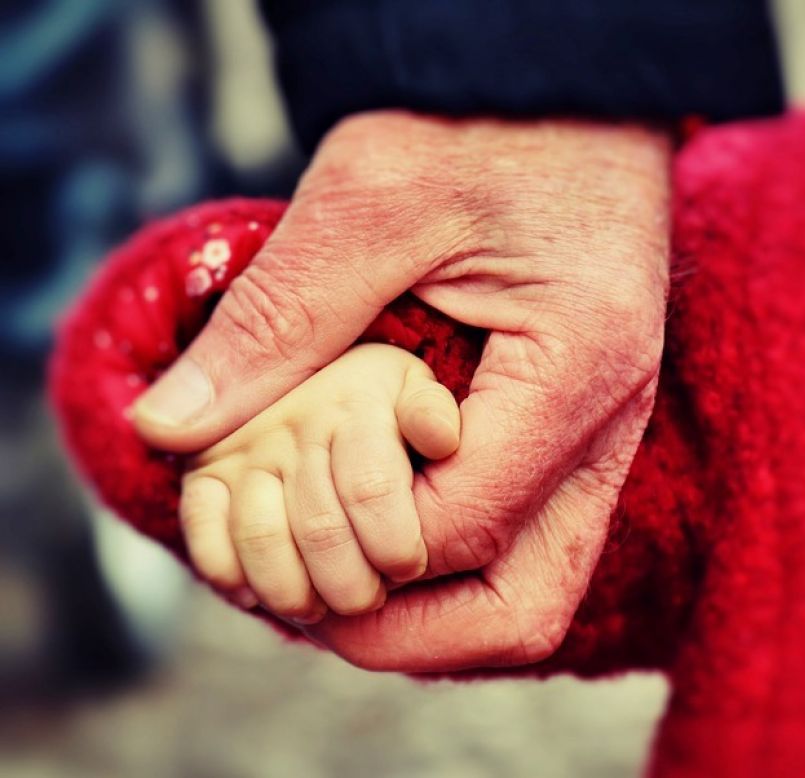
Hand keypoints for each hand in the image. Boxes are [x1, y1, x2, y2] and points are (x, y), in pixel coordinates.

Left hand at [133, 112, 670, 669]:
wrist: (570, 87)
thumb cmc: (485, 125)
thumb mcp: (371, 199)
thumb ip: (278, 320)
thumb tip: (171, 425)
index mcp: (576, 370)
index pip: (462, 528)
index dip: (357, 547)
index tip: (272, 516)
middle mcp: (613, 421)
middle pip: (524, 605)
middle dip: (404, 633)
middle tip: (308, 603)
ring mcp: (610, 429)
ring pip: (535, 584)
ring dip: (432, 608)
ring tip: (336, 569)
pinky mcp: (587, 422)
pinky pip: (533, 535)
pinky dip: (452, 557)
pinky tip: (382, 518)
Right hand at [180, 344, 459, 622]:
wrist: (331, 331)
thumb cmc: (404, 367)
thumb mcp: (426, 379)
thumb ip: (429, 405)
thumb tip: (442, 441)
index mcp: (358, 394)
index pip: (372, 489)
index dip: (395, 545)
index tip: (410, 568)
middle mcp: (295, 417)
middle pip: (320, 527)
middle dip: (352, 584)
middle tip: (372, 598)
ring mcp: (245, 440)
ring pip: (259, 536)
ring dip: (292, 590)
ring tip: (324, 606)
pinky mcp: (206, 461)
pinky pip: (202, 524)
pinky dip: (226, 569)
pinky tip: (258, 594)